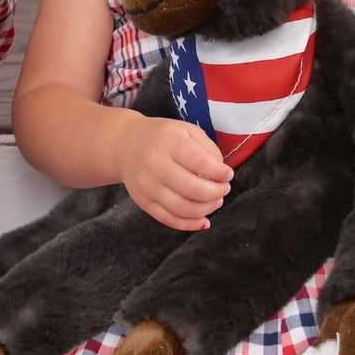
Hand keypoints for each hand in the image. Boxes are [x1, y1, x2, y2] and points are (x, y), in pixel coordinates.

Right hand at [117, 115, 233, 231]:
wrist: (126, 145)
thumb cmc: (163, 137)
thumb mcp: (186, 130)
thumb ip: (207, 148)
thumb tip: (222, 174)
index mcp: (169, 141)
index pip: (199, 162)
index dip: (219, 172)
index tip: (228, 174)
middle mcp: (155, 163)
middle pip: (192, 188)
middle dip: (216, 192)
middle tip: (224, 189)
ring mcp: (147, 185)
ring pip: (182, 208)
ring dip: (206, 209)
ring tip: (216, 201)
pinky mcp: (144, 202)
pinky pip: (169, 219)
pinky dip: (190, 224)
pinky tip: (204, 220)